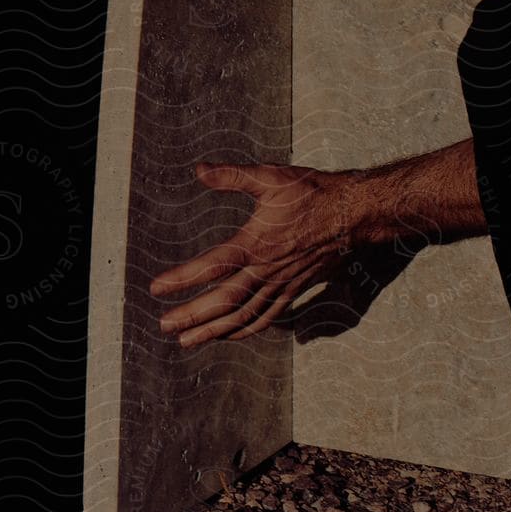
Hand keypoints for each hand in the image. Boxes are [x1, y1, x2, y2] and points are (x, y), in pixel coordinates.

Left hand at [149, 161, 360, 347]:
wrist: (353, 212)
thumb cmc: (313, 192)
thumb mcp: (272, 177)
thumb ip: (233, 175)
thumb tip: (200, 169)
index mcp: (257, 243)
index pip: (212, 266)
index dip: (182, 278)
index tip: (157, 288)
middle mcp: (268, 270)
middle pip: (224, 301)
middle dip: (192, 316)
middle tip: (165, 325)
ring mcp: (283, 283)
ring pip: (245, 315)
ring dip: (214, 331)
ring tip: (187, 341)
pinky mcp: (296, 288)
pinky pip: (269, 316)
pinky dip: (247, 330)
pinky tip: (231, 335)